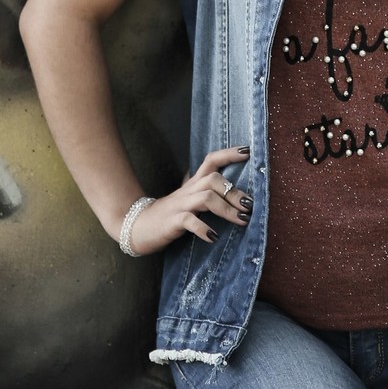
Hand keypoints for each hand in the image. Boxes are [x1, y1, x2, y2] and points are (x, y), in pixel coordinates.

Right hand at [126, 147, 253, 254]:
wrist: (138, 226)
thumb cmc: (169, 214)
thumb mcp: (188, 199)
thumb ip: (205, 192)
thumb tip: (229, 189)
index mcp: (193, 184)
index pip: (211, 160)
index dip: (229, 154)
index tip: (248, 151)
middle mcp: (188, 191)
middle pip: (213, 179)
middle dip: (234, 191)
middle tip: (249, 205)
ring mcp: (180, 205)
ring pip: (206, 198)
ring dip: (226, 209)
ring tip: (241, 220)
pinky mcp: (173, 221)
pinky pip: (190, 221)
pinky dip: (204, 229)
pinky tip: (213, 237)